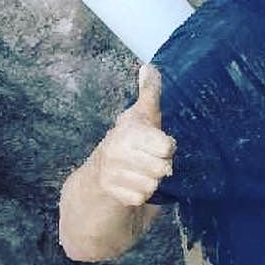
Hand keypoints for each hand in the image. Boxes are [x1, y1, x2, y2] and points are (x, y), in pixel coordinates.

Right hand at [90, 65, 174, 206]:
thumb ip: (149, 93)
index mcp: (129, 131)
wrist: (97, 176)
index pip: (166, 146)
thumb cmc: (128, 143)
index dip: (167, 147)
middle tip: (148, 161)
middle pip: (163, 168)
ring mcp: (113, 172)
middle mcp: (117, 150)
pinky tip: (131, 186)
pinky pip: (142, 197)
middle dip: (160, 167)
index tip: (159, 144)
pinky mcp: (112, 192)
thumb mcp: (142, 116)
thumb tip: (149, 66)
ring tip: (139, 173)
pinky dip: (140, 195)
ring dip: (150, 182)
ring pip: (153, 184)